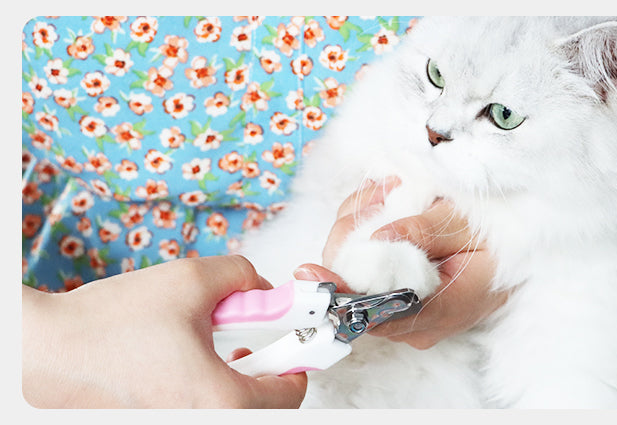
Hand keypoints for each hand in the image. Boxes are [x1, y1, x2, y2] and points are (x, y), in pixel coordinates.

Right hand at [22, 255, 306, 407]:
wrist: (44, 352)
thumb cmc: (107, 325)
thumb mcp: (190, 280)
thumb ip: (243, 277)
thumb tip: (262, 289)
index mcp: (220, 401)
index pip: (290, 395)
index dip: (296, 360)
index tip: (292, 344)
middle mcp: (203, 424)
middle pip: (263, 408)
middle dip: (263, 372)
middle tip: (249, 345)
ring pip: (231, 409)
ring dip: (234, 381)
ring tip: (215, 350)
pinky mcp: (156, 423)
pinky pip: (200, 410)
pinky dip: (204, 389)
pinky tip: (184, 363)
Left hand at [300, 179, 508, 349]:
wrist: (521, 257)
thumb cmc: (503, 240)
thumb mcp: (472, 225)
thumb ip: (426, 231)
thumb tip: (379, 235)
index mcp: (440, 310)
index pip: (378, 310)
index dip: (339, 291)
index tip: (309, 272)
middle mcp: (417, 325)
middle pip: (357, 291)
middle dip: (352, 238)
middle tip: (379, 191)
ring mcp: (407, 319)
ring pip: (356, 281)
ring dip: (358, 233)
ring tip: (388, 192)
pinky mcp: (400, 306)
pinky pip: (366, 277)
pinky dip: (366, 241)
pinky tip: (386, 209)